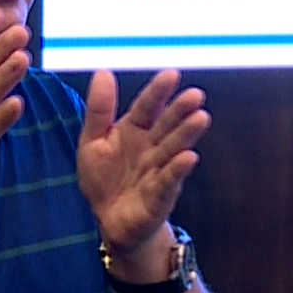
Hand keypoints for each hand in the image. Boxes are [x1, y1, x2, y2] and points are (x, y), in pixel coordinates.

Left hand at [78, 69, 211, 256]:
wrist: (108, 221)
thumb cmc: (104, 179)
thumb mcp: (91, 142)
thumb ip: (99, 110)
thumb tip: (103, 72)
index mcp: (134, 131)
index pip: (147, 107)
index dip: (158, 92)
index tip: (172, 74)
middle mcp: (151, 147)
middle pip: (167, 125)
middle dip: (180, 111)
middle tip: (195, 95)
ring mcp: (158, 170)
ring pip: (173, 149)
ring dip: (186, 134)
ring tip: (200, 118)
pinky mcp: (160, 195)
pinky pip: (169, 180)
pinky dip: (178, 169)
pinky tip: (189, 157)